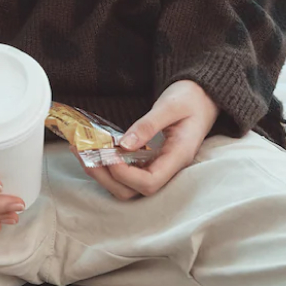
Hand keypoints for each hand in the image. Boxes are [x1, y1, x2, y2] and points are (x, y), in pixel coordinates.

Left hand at [70, 79, 219, 200]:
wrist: (204, 95)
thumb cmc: (191, 97)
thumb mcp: (170, 105)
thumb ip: (148, 125)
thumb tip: (123, 144)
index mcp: (178, 157)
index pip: (149, 182)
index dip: (125, 174)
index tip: (107, 153)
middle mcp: (169, 168)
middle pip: (134, 191)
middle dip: (106, 176)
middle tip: (84, 153)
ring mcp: (159, 165)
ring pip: (128, 186)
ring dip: (103, 173)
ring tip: (82, 151)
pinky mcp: (151, 159)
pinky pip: (128, 172)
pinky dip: (108, 165)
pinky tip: (95, 149)